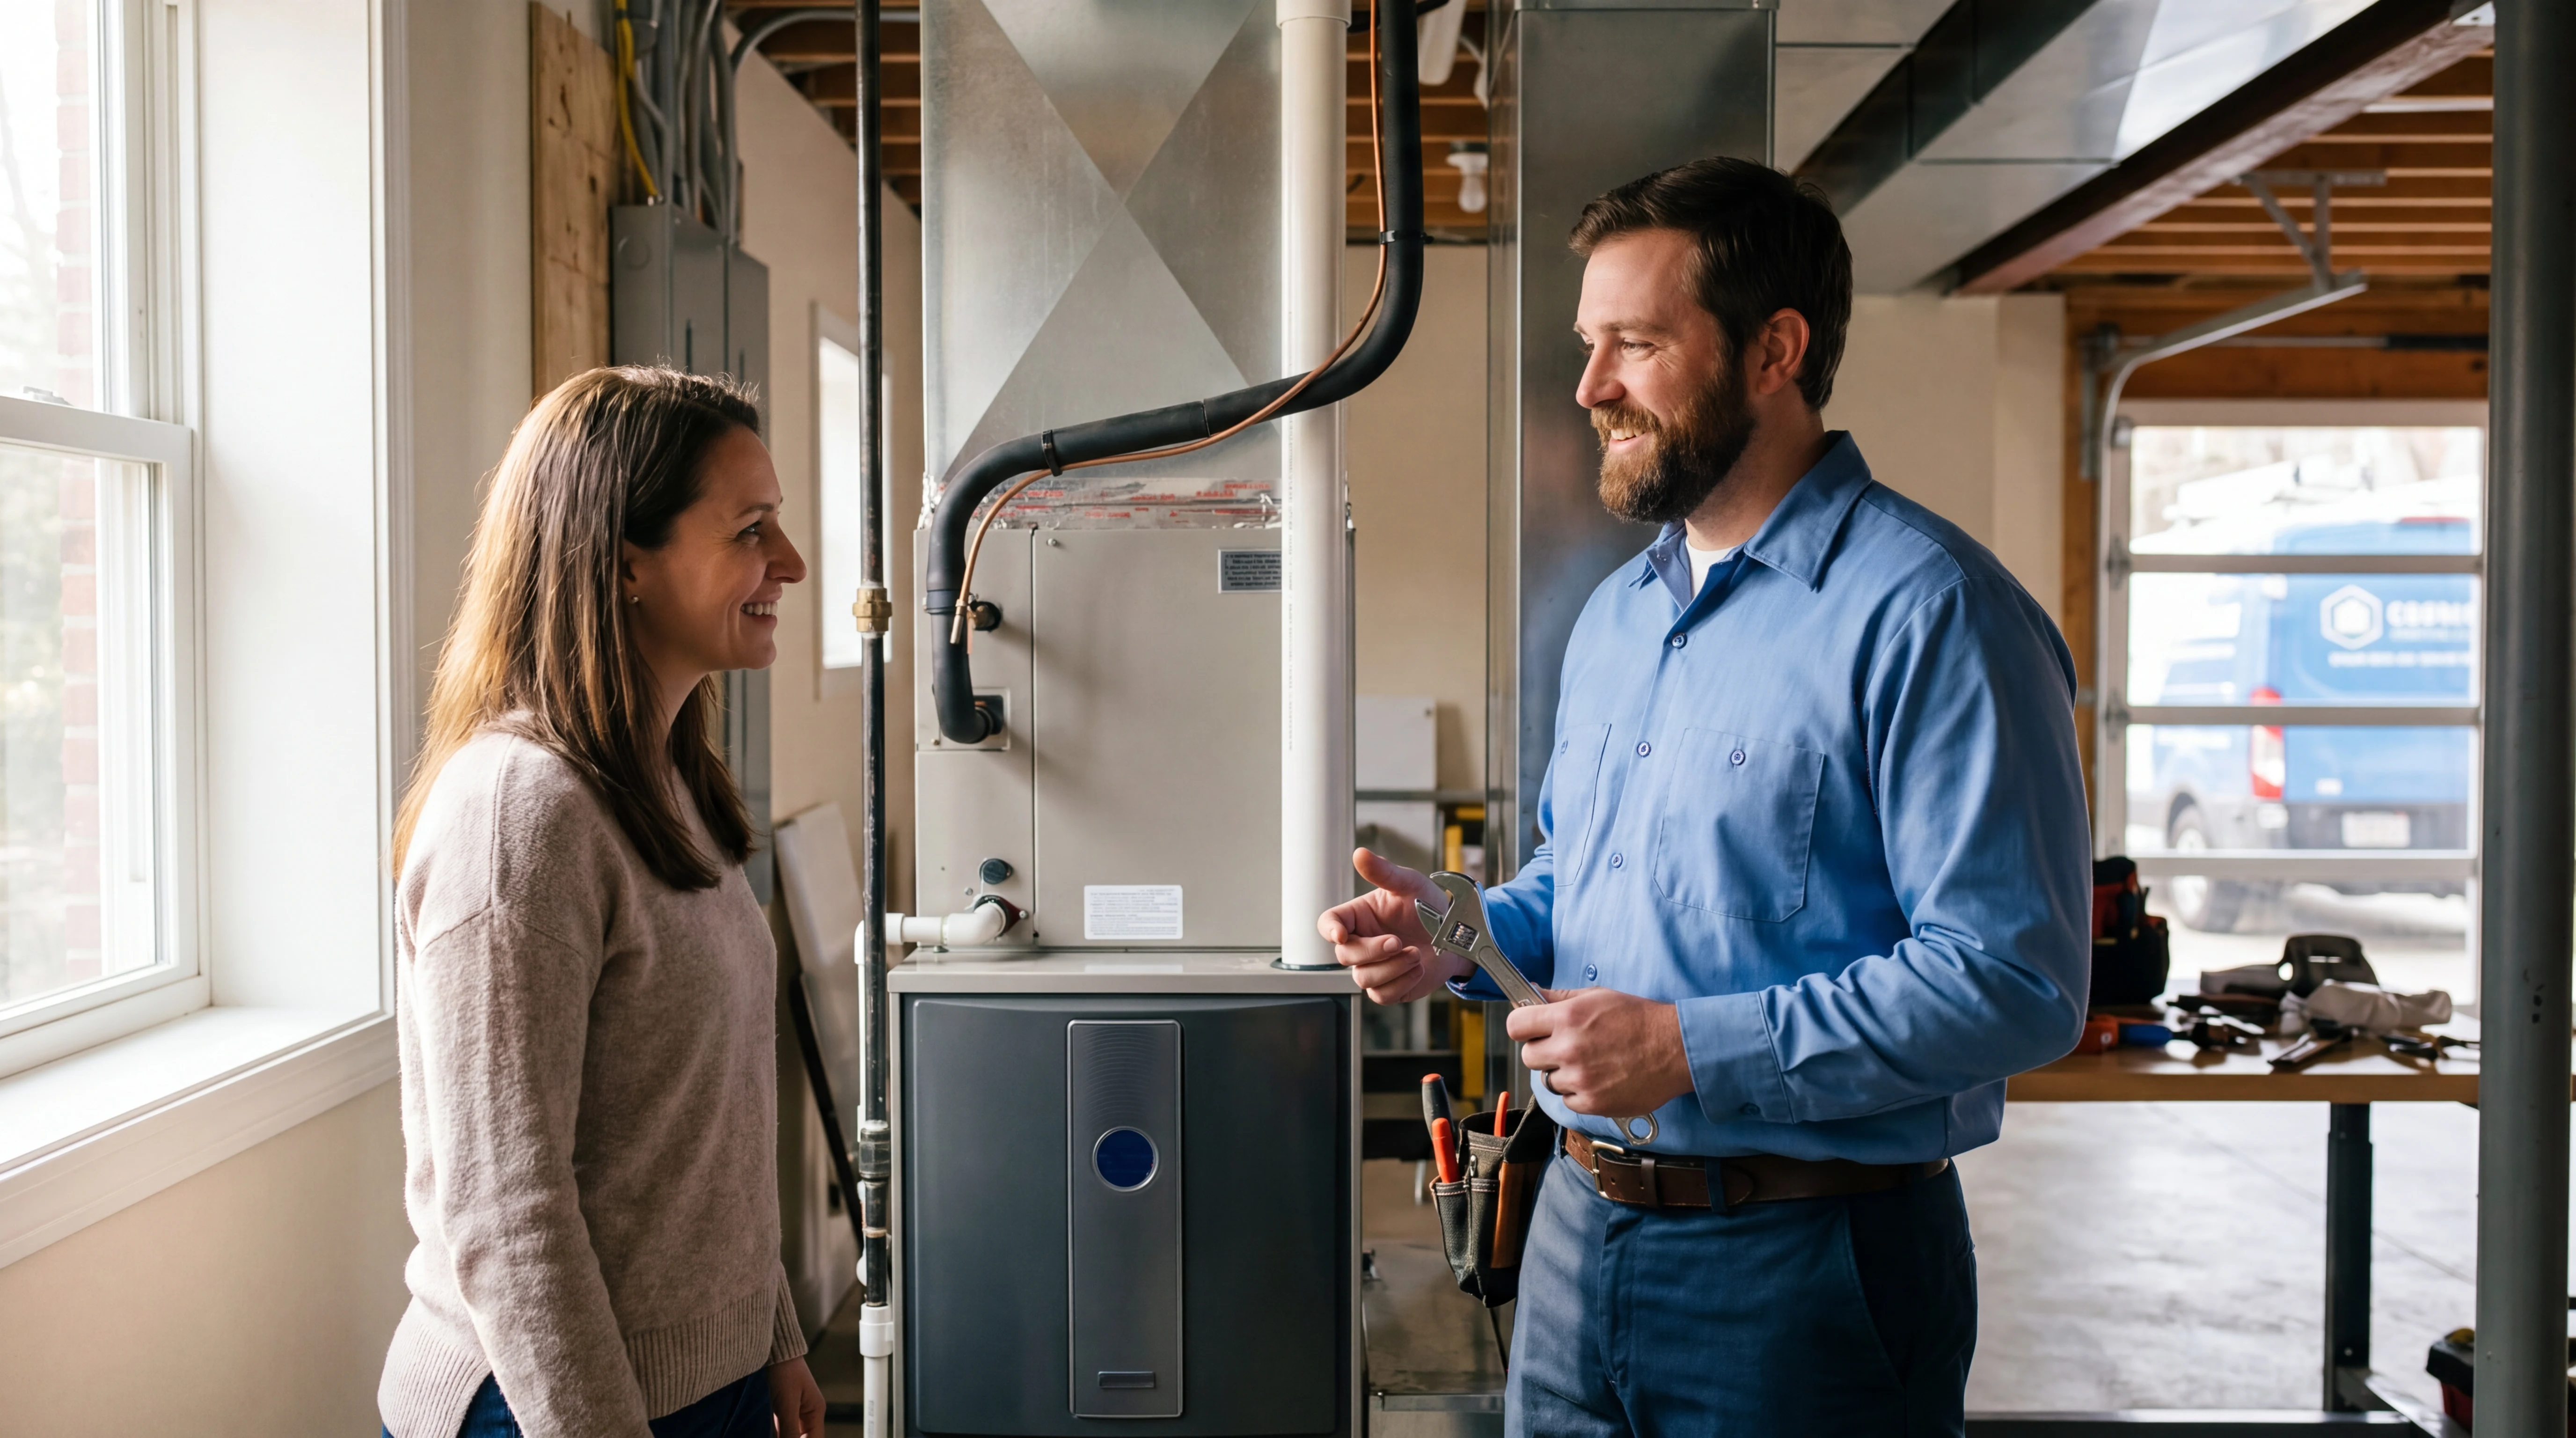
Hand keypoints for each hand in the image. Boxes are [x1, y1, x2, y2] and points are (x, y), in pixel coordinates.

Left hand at [768, 1356, 825, 1436]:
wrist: (775, 1351)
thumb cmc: (785, 1372)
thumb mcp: (787, 1404)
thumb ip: (789, 1430)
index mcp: (816, 1412)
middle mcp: (808, 1414)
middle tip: (781, 1437)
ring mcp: (795, 1412)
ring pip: (791, 1435)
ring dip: (784, 1437)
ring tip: (777, 1434)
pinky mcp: (783, 1410)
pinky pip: (782, 1429)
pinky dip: (778, 1435)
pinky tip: (771, 1434)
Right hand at [1316, 848, 1470, 1004]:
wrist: (1457, 935)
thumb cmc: (1430, 907)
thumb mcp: (1409, 884)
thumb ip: (1384, 872)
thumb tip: (1360, 854)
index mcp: (1359, 916)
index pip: (1329, 923)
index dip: (1329, 930)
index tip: (1341, 934)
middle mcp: (1362, 943)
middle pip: (1345, 955)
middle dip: (1372, 951)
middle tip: (1398, 941)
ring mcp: (1374, 967)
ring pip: (1363, 978)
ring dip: (1391, 967)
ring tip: (1416, 953)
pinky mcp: (1390, 987)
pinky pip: (1382, 995)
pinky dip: (1401, 982)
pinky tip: (1418, 968)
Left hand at [1507, 987, 1692, 1117]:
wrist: (1675, 1049)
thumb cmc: (1639, 1019)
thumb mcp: (1598, 997)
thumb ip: (1560, 997)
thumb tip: (1531, 992)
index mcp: (1567, 1018)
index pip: (1516, 1026)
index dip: (1522, 1027)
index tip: (1531, 1029)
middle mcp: (1569, 1050)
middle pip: (1528, 1056)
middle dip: (1542, 1051)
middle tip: (1564, 1047)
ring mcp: (1580, 1079)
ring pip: (1548, 1081)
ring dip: (1562, 1073)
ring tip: (1589, 1062)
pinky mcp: (1592, 1103)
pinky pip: (1568, 1100)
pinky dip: (1579, 1092)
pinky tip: (1599, 1078)